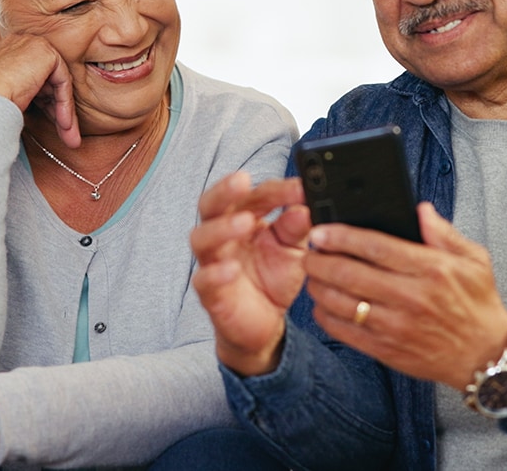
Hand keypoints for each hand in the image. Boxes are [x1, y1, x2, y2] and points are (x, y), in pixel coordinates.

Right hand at [0, 33, 78, 147]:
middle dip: (55, 108)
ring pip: (56, 82)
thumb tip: (38, 102)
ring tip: (68, 136)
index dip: (41, 100)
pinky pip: (62, 80)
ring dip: (63, 111)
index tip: (48, 121)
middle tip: (63, 132)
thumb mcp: (4, 92)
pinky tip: (65, 124)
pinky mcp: (45, 52)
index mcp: (3, 51)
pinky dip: (65, 104)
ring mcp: (32, 44)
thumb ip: (22, 89)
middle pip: (46, 78)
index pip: (31, 74)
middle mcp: (17, 43)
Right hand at [190, 173, 310, 375]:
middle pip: (211, 205)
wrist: (265, 324)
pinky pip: (204, 280)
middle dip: (224, 191)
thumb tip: (304, 206)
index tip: (299, 188)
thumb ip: (297, 229)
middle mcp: (222, 236)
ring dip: (221, 228)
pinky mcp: (210, 293)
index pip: (253, 196)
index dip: (275, 190)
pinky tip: (232, 269)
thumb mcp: (293, 251)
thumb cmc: (272, 278)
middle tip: (242, 181)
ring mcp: (212, 263)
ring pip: (202, 238)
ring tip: (245, 222)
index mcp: (243, 219)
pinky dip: (215, 273)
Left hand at [303, 202, 506, 388]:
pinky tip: (323, 304)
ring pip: (341, 302)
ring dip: (318, 286)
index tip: (321, 231)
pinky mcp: (387, 349)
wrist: (485, 356)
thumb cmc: (477, 303)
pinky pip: (345, 330)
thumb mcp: (474, 260)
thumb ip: (443, 233)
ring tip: (313, 275)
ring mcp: (397, 326)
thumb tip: (420, 210)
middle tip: (309, 252)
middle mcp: (412, 297)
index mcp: (432, 269)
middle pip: (350, 273)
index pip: (375, 246)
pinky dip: (326, 315)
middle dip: (320, 259)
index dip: (342, 236)